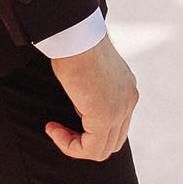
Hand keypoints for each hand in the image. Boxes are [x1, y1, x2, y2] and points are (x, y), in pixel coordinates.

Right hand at [46, 34, 137, 160]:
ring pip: (102, 150)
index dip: (90, 130)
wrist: (75, 33)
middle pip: (113, 141)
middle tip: (59, 129)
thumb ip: (90, 90)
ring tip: (54, 129)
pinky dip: (69, 145)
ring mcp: (121, 109)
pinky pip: (90, 148)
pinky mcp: (106, 116)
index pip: (117, 125)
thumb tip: (79, 107)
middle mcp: (129, 99)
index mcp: (126, 87)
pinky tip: (53, 128)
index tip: (65, 118)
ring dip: (74, 145)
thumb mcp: (86, 70)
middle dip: (84, 141)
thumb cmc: (73, 43)